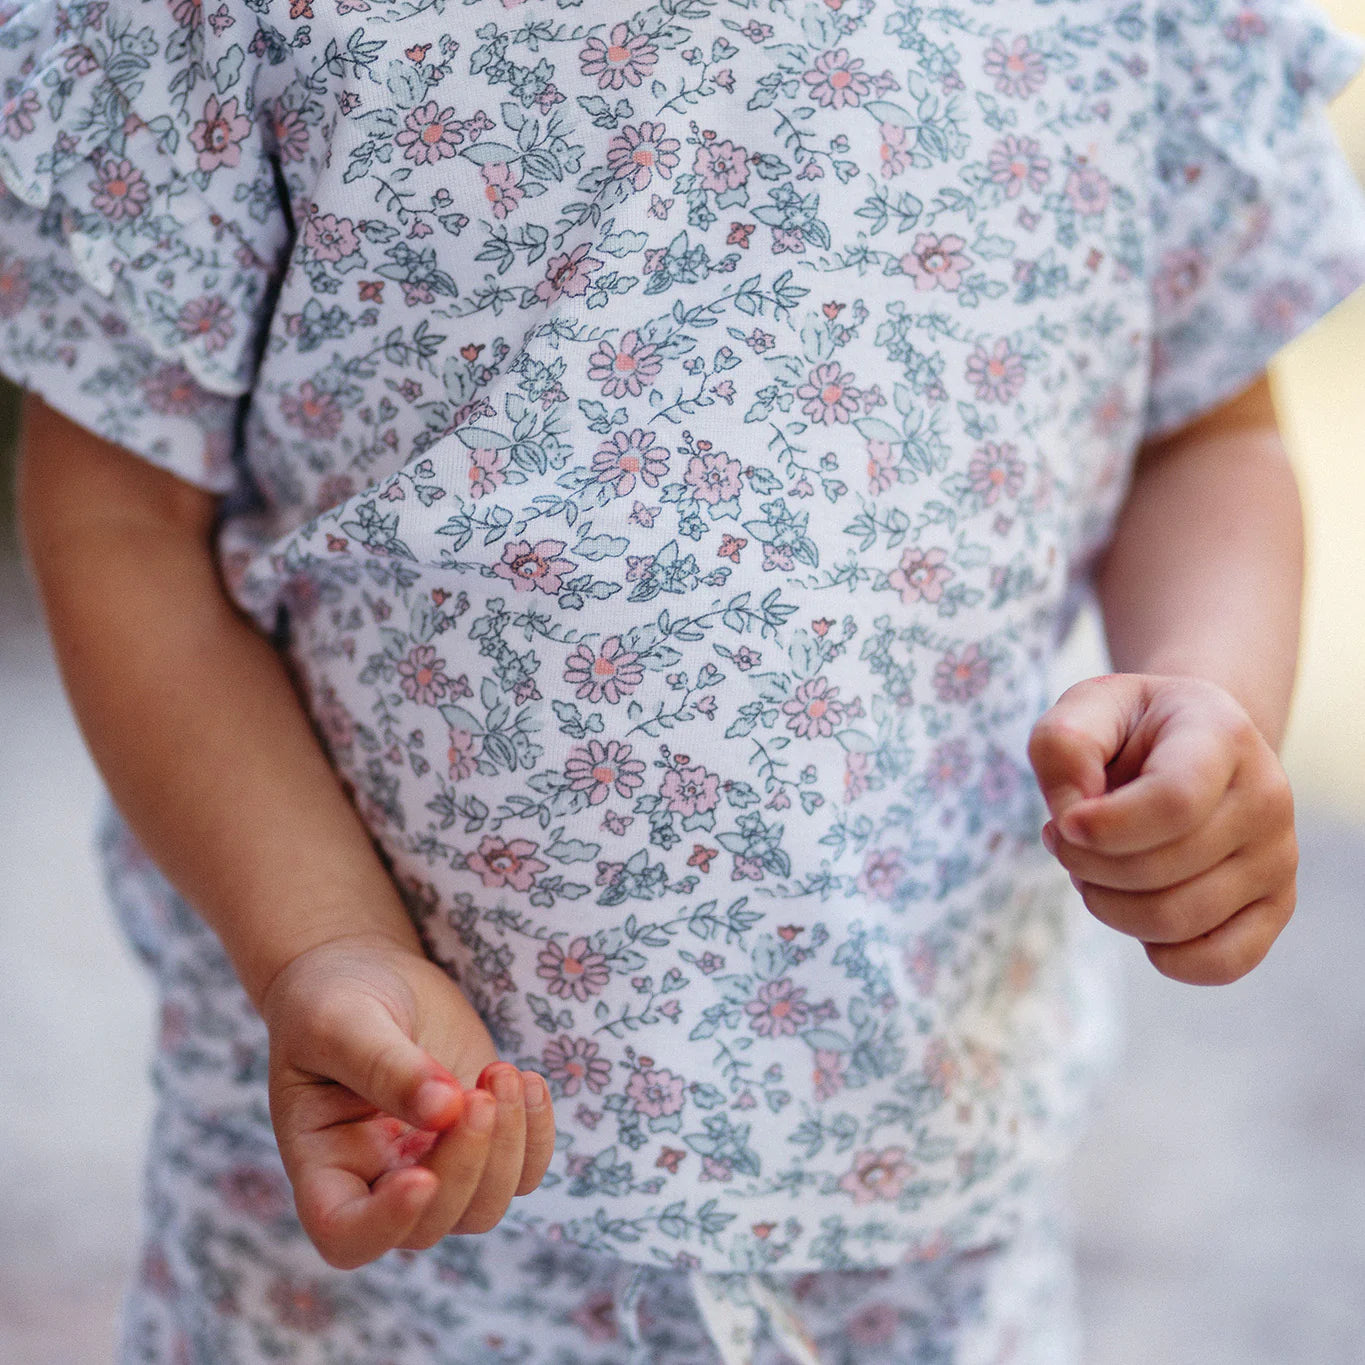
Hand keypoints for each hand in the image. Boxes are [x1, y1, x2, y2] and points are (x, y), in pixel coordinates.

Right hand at [260, 934, 554, 1267]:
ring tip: (503, 1073)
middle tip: (481, 1091)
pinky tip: (527, 1080)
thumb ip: (386, 1066)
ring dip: (508, 1149)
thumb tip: (447, 1110)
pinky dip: (536, 1136)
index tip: (423, 1176)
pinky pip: (522, 1174)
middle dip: (466, 1163)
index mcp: (322, 1163)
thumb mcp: (341, 1021)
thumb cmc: (334, 997)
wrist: (369, 973)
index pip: (346, 1235)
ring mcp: (431, 1166)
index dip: (387, 1224)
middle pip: (430, 1224)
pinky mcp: (478, 1141)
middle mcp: (375, 1181)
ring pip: (482, 1209)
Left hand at [1028, 674, 1296, 984]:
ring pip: (1175, 921)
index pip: (1174, 802)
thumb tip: (1073, 818)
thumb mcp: (1086, 708)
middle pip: (1160, 870)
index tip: (1061, 823)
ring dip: (1106, 904)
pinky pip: (1219, 964)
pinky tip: (1132, 906)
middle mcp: (1267, 796)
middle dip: (1085, 864)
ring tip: (1090, 867)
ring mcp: (1278, 856)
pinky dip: (1159, 952)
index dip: (1103, 828)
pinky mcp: (1276, 905)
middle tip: (1062, 839)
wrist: (1189, 740)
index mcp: (1222, 735)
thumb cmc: (1128, 729)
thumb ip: (1064, 745)